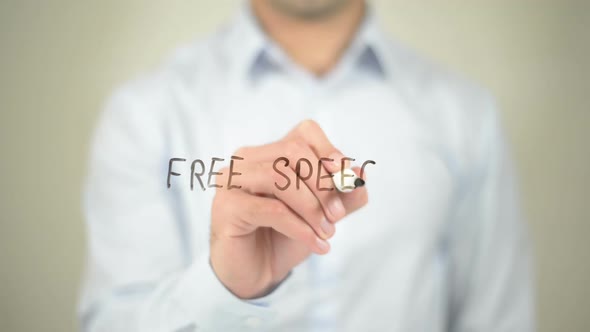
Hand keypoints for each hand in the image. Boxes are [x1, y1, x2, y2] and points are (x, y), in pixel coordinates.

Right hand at [209, 120, 367, 298]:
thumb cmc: (284, 236)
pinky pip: (271, 209)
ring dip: (311, 207)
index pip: (304, 132)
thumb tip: (361, 173)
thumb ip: (343, 194)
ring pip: (279, 177)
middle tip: (338, 215)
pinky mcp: (226, 207)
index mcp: (270, 153)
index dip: (329, 150)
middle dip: (323, 183)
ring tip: (327, 232)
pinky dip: (299, 227)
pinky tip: (315, 244)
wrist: (256, 274)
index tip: (347, 178)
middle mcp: (247, 159)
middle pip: (293, 151)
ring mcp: (232, 180)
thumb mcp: (322, 214)